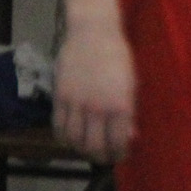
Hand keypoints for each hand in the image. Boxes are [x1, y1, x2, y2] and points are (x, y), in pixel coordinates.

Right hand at [54, 23, 136, 163]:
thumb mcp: (131, 84)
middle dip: (100, 157)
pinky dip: (63, 137)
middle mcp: (97, 108)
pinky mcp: (60, 96)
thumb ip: (129, 113)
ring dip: (81, 149)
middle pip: (94, 146)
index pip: (117, 142)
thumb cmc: (119, 57)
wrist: (93, 33)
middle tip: (104, 158)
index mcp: (120, 105)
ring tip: (87, 149)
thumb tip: (130, 137)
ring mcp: (76, 103)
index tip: (120, 156)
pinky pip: (58, 125)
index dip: (119, 155)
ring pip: (74, 140)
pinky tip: (70, 138)